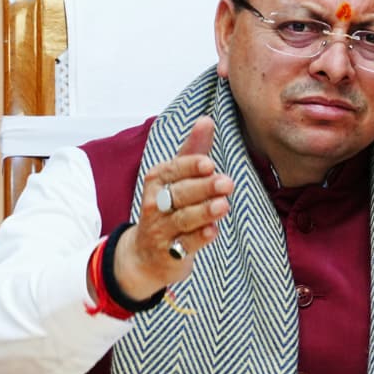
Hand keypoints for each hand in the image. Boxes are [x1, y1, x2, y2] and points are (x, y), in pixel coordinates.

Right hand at [110, 116, 233, 299]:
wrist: (145, 254)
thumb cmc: (168, 207)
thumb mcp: (177, 178)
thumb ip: (193, 151)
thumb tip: (206, 120)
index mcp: (157, 180)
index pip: (173, 170)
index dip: (191, 167)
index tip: (209, 163)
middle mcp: (156, 203)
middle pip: (180, 194)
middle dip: (203, 188)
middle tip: (227, 182)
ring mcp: (161, 229)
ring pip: (183, 219)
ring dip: (204, 211)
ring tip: (223, 204)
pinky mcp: (169, 253)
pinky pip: (185, 245)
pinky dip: (199, 238)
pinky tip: (213, 231)